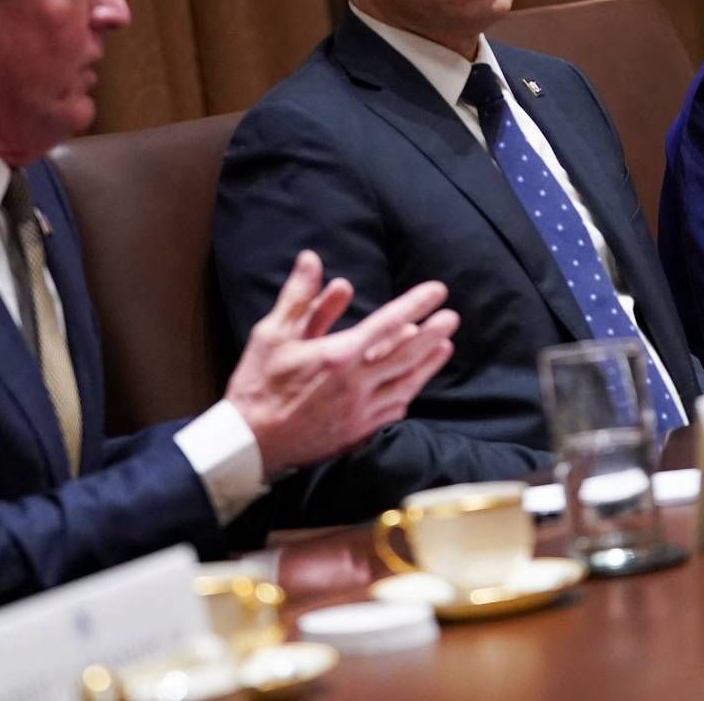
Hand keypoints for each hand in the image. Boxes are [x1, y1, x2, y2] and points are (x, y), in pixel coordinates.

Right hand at [226, 250, 456, 474]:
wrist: (251, 444)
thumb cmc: (258, 385)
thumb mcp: (272, 334)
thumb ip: (299, 297)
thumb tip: (312, 260)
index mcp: (339, 356)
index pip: (388, 323)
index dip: (416, 304)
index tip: (437, 291)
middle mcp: (357, 384)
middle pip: (406, 355)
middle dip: (432, 334)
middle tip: (452, 318)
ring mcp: (360, 411)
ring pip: (405, 384)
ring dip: (427, 364)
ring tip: (445, 347)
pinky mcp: (357, 432)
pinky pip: (392, 410)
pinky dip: (406, 393)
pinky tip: (413, 386)